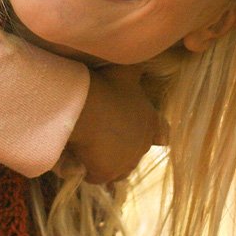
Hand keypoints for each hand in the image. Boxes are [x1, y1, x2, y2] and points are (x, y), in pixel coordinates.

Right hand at [64, 65, 164, 184]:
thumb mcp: (126, 72)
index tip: (142, 132)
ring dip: (105, 162)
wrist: (85, 107)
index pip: (162, 135)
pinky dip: (85, 168)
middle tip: (101, 137)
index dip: (153, 134)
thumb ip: (138, 70)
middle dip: (120, 149)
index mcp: (150, 121)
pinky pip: (94, 176)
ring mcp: (124, 163)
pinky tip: (74, 157)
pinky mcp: (104, 173)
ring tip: (86, 151)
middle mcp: (142, 146)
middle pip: (134, 154)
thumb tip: (146, 60)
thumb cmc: (107, 85)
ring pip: (116, 170)